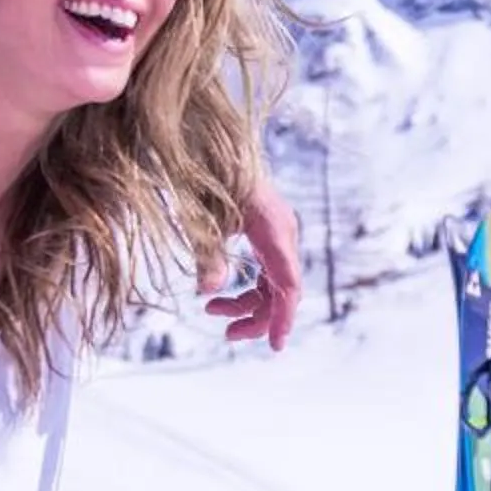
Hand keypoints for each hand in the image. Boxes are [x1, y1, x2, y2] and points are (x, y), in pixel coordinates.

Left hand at [205, 175, 301, 349]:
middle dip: (257, 316)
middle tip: (226, 333)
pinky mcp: (269, 233)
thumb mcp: (202, 219)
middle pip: (282, 290)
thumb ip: (209, 256)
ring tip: (212, 310)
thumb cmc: (208, 177)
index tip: (275, 345)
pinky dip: (249, 287)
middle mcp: (283, 234)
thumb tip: (209, 292)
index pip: (287, 286)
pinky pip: (267, 271)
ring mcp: (278, 234)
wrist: (213, 145)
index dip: (282, 318)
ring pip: (274, 283)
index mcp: (274, 231)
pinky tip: (222, 294)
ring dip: (248, 303)